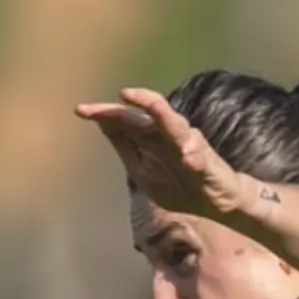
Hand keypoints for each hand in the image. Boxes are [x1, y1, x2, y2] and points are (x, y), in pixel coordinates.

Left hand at [74, 88, 256, 218]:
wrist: (217, 203)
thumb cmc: (180, 186)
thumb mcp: (143, 170)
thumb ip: (126, 147)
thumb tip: (104, 123)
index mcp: (150, 138)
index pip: (125, 122)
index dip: (104, 115)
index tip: (80, 110)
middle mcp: (168, 135)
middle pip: (147, 116)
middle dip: (133, 105)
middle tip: (117, 95)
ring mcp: (189, 146)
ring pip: (176, 126)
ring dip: (165, 116)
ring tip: (154, 105)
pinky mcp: (207, 164)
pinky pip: (201, 158)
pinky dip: (195, 156)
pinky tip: (189, 158)